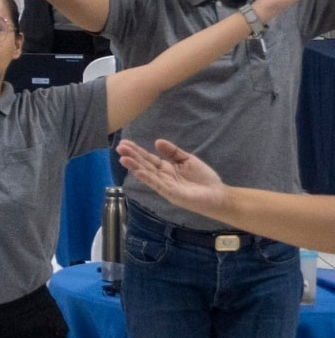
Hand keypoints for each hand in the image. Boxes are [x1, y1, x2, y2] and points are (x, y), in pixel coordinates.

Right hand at [115, 138, 230, 217]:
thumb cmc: (204, 179)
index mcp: (166, 169)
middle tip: (119, 147)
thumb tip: (157, 141)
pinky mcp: (171, 193)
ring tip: (122, 158)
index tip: (125, 143)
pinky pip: (157, 185)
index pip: (148, 159)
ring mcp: (165, 186)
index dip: (137, 151)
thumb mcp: (188, 160)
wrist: (219, 195)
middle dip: (132, 156)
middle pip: (145, 165)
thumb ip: (173, 152)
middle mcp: (162, 177)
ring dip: (134, 167)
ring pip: (147, 174)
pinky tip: (138, 171)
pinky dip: (147, 178)